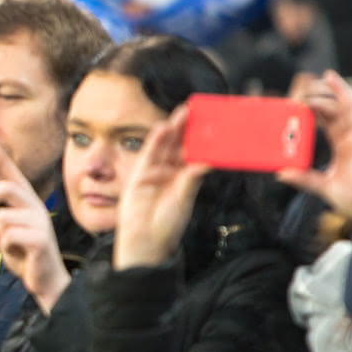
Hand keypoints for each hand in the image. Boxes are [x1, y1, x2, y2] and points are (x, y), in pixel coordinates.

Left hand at [0, 143, 68, 311]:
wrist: (46, 281)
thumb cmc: (25, 255)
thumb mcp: (0, 236)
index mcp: (26, 204)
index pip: (14, 177)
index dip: (3, 160)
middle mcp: (35, 208)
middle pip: (8, 187)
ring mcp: (40, 222)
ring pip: (4, 216)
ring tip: (10, 243)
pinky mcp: (41, 239)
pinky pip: (10, 234)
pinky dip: (6, 245)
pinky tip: (16, 251)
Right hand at [114, 106, 208, 270]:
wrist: (144, 241)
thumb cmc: (168, 226)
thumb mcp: (184, 200)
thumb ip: (191, 180)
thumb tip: (205, 162)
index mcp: (186, 179)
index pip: (195, 154)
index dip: (202, 139)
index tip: (212, 123)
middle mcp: (171, 173)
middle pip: (180, 146)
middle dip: (187, 129)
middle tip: (196, 110)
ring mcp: (155, 173)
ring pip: (165, 147)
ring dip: (172, 130)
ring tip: (181, 114)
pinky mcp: (140, 175)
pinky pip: (149, 155)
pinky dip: (155, 141)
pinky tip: (162, 129)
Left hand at [276, 70, 351, 219]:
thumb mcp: (326, 186)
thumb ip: (305, 178)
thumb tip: (281, 173)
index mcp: (343, 146)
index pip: (326, 121)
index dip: (314, 109)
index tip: (299, 100)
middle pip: (338, 109)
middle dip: (326, 94)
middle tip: (311, 81)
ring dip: (340, 91)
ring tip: (327, 76)